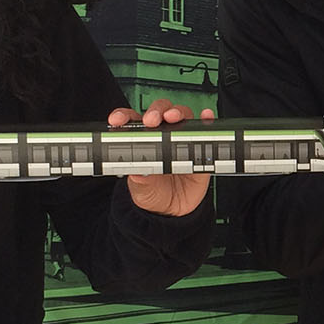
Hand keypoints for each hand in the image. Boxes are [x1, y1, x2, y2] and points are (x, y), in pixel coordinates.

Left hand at [109, 102, 211, 216]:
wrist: (173, 211)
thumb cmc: (153, 195)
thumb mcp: (141, 191)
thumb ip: (140, 181)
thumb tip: (138, 172)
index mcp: (141, 142)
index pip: (130, 122)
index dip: (123, 116)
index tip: (118, 121)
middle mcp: (161, 136)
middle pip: (159, 112)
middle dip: (155, 111)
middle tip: (152, 121)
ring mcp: (181, 140)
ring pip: (180, 115)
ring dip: (177, 112)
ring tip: (174, 118)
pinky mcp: (198, 148)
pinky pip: (204, 130)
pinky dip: (206, 120)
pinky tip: (205, 117)